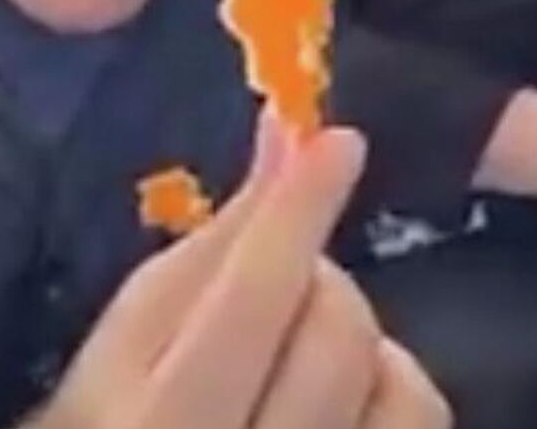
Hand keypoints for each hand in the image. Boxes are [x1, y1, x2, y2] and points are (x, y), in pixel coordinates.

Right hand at [32, 111, 449, 428]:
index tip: (335, 143)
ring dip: (365, 335)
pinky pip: (420, 424)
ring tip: (308, 340)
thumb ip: (206, 249)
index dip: (299, 210)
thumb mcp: (117, 349)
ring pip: (399, 383)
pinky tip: (347, 392)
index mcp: (151, 422)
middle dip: (320, 273)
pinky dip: (396, 385)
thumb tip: (288, 136)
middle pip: (335, 332)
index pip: (250, 298)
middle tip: (280, 278)